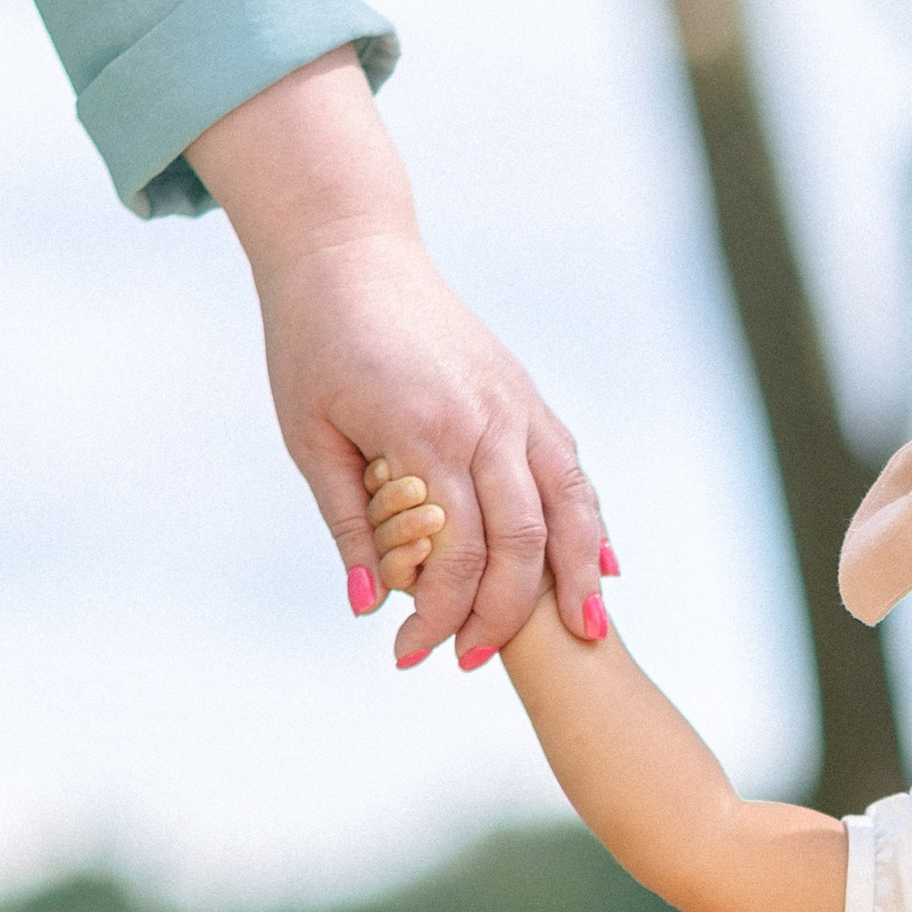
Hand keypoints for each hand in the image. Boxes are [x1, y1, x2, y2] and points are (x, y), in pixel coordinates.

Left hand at [189, 51, 609, 666]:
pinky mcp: (529, 398)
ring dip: (580, 577)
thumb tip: (367, 606)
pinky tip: (603, 570)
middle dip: (506, 615)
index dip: (436, 614)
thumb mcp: (308, 435)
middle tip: (473, 663)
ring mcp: (517, 406)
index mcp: (425, 429)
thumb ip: (348, 522)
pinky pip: (573, 473)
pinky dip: (592, 526)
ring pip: (571, 507)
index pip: (453, 551)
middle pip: (523, 541)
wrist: (349, 249)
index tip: (408, 655)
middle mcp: (487, 419)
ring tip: (588, 635)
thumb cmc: (314, 341)